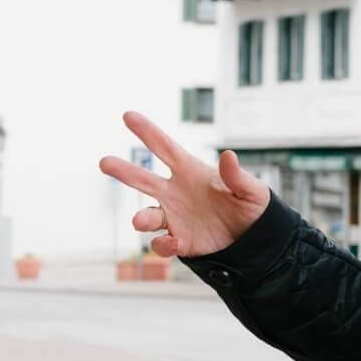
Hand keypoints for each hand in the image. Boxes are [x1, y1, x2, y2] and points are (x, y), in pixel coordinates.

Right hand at [98, 111, 270, 258]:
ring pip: (147, 215)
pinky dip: (163, 244)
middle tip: (104, 162)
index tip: (128, 116)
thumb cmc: (253, 208)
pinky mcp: (179, 241)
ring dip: (141, 218)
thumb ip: (237, 176)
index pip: (165, 148)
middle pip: (143, 179)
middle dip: (123, 171)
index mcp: (191, 172)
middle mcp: (176, 192)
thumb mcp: (252, 190)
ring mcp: (175, 216)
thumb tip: (228, 155)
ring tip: (140, 220)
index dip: (148, 132)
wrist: (256, 240)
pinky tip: (174, 243)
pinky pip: (162, 243)